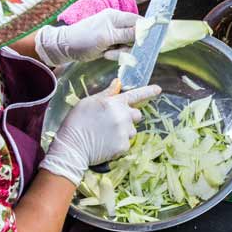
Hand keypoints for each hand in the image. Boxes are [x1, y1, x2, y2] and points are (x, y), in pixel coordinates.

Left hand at [34, 10, 139, 65]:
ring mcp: (113, 35)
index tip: (150, 42)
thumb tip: (145, 30)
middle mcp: (117, 24)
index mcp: (116, 16)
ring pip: (128, 45)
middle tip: (120, 50)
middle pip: (135, 34)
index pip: (138, 20)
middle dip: (131, 45)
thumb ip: (127, 33)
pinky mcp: (110, 45)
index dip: (145, 30)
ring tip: (108, 54)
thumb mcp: (107, 36)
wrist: (66, 48)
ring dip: (122, 52)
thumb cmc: (84, 39)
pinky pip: (121, 50)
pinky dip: (116, 55)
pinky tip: (106, 55)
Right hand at [40, 80, 160, 184]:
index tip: (158, 89)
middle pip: (137, 115)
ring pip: (132, 130)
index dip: (148, 91)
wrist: (72, 147)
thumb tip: (117, 84)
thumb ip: (106, 94)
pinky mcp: (123, 146)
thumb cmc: (77, 122)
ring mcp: (124, 132)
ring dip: (124, 131)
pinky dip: (118, 143)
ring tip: (106, 134)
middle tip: (115, 121)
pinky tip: (105, 143)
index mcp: (114, 103)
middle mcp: (123, 116)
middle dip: (129, 117)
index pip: (136, 95)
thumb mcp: (88, 102)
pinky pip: (126, 143)